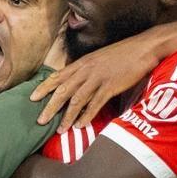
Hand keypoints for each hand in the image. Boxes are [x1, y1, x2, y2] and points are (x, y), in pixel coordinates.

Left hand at [32, 31, 159, 130]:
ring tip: (60, 130)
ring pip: (76, 100)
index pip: (57, 76)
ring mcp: (98, 78)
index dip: (43, 88)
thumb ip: (86, 70)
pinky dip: (86, 116)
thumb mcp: (99, 59)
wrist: (144, 47)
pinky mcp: (111, 86)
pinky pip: (95, 104)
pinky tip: (80, 126)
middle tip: (40, 121)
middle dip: (50, 107)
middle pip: (62, 91)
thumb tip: (77, 82)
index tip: (31, 98)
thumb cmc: (123, 54)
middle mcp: (86, 70)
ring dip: (67, 117)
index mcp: (82, 63)